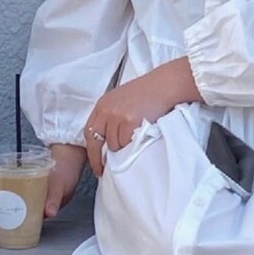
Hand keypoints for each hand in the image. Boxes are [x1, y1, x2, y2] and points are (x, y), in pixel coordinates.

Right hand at [0, 144, 85, 243]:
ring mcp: (18, 198)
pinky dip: (4, 227)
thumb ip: (53, 198)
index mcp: (16, 175)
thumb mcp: (58, 184)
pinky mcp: (26, 208)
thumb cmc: (62, 171)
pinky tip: (0, 237)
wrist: (71, 172)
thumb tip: (50, 212)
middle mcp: (13, 186)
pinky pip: (11, 217)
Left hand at [83, 59, 200, 175]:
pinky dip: (133, 143)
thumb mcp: (121, 100)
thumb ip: (110, 116)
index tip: (95, 163)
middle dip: (100, 158)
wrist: (164, 84)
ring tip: (135, 137)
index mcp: (102, 104)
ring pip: (114, 145)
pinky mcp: (129, 122)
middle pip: (97, 142)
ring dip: (123, 146)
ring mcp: (117, 116)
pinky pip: (127, 143)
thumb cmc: (147, 93)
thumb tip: (106, 140)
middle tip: (104, 169)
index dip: (91, 150)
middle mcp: (106, 110)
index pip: (89, 132)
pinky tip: (141, 133)